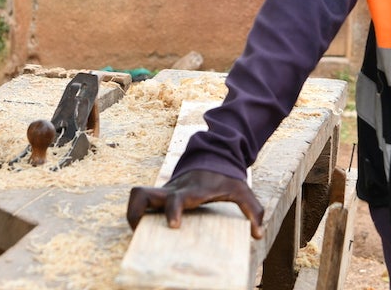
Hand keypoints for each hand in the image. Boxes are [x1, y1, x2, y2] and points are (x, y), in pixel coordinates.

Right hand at [126, 169, 265, 238]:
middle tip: (140, 232)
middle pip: (143, 194)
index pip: (176, 199)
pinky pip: (140, 201)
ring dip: (132, 212)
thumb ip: (253, 211)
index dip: (172, 211)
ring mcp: (164, 191)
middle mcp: (173, 190)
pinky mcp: (160, 195)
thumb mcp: (242, 190)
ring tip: (138, 232)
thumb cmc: (226, 177)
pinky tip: (144, 230)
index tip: (174, 225)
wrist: (213, 155)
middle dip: (136, 212)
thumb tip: (258, 235)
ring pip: (137, 195)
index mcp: (191, 190)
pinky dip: (136, 213)